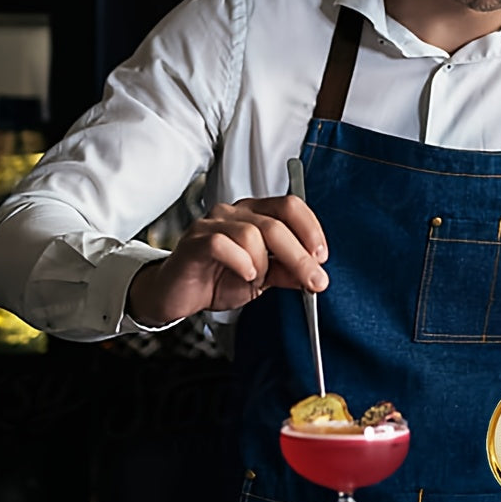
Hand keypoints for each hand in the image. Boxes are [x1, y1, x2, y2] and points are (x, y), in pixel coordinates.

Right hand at [126, 196, 327, 325]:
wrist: (178, 294)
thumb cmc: (218, 278)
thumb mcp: (263, 279)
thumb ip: (287, 272)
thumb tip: (315, 275)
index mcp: (256, 214)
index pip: (291, 206)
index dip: (311, 229)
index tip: (322, 257)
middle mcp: (235, 212)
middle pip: (277, 224)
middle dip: (300, 257)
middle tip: (314, 282)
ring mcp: (213, 223)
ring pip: (252, 233)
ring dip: (263, 265)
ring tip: (256, 281)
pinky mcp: (195, 241)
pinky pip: (223, 244)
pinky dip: (241, 262)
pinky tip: (245, 276)